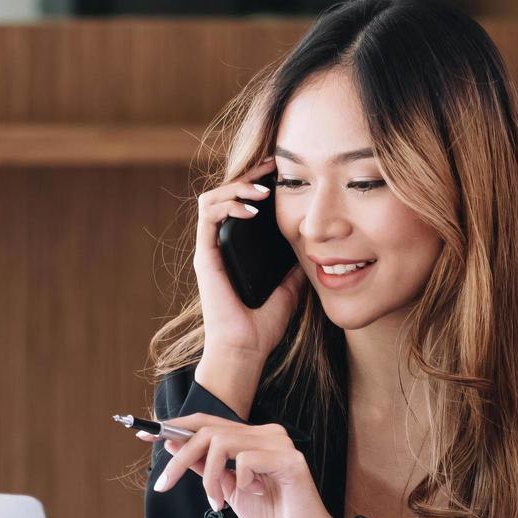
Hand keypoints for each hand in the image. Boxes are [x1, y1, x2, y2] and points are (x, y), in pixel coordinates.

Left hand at [147, 413, 365, 517]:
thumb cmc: (271, 517)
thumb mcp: (226, 489)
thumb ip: (203, 465)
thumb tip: (172, 443)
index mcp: (252, 438)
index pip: (206, 421)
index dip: (173, 426)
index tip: (144, 434)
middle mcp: (266, 433)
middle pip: (207, 429)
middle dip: (179, 457)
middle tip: (163, 484)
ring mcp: (279, 444)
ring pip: (221, 442)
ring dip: (208, 477)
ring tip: (216, 502)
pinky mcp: (290, 460)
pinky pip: (245, 460)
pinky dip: (238, 481)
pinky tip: (250, 495)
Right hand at [192, 159, 306, 378]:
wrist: (245, 350)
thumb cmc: (262, 327)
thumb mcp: (289, 290)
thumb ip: (294, 269)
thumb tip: (313, 252)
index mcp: (234, 251)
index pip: (239, 205)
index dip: (256, 185)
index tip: (278, 173)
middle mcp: (218, 245)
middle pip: (225, 194)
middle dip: (248, 176)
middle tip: (272, 167)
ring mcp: (209, 249)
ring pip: (212, 197)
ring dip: (238, 187)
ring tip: (263, 192)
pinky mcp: (204, 256)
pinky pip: (208, 215)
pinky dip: (229, 204)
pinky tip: (252, 209)